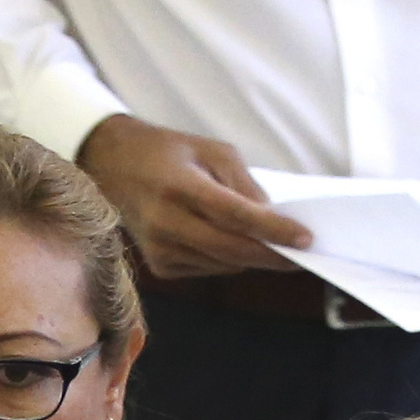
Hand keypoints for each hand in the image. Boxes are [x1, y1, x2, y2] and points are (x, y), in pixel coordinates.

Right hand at [77, 115, 311, 281]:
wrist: (115, 167)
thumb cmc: (170, 154)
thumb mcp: (214, 152)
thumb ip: (244, 185)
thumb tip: (271, 219)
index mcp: (180, 187)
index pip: (235, 215)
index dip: (273, 230)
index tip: (305, 238)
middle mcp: (165, 223)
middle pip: (231, 249)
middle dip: (271, 255)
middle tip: (302, 257)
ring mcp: (159, 249)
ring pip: (222, 263)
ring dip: (252, 257)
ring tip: (273, 245)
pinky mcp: (158, 264)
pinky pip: (208, 268)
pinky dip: (228, 259)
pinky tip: (232, 243)